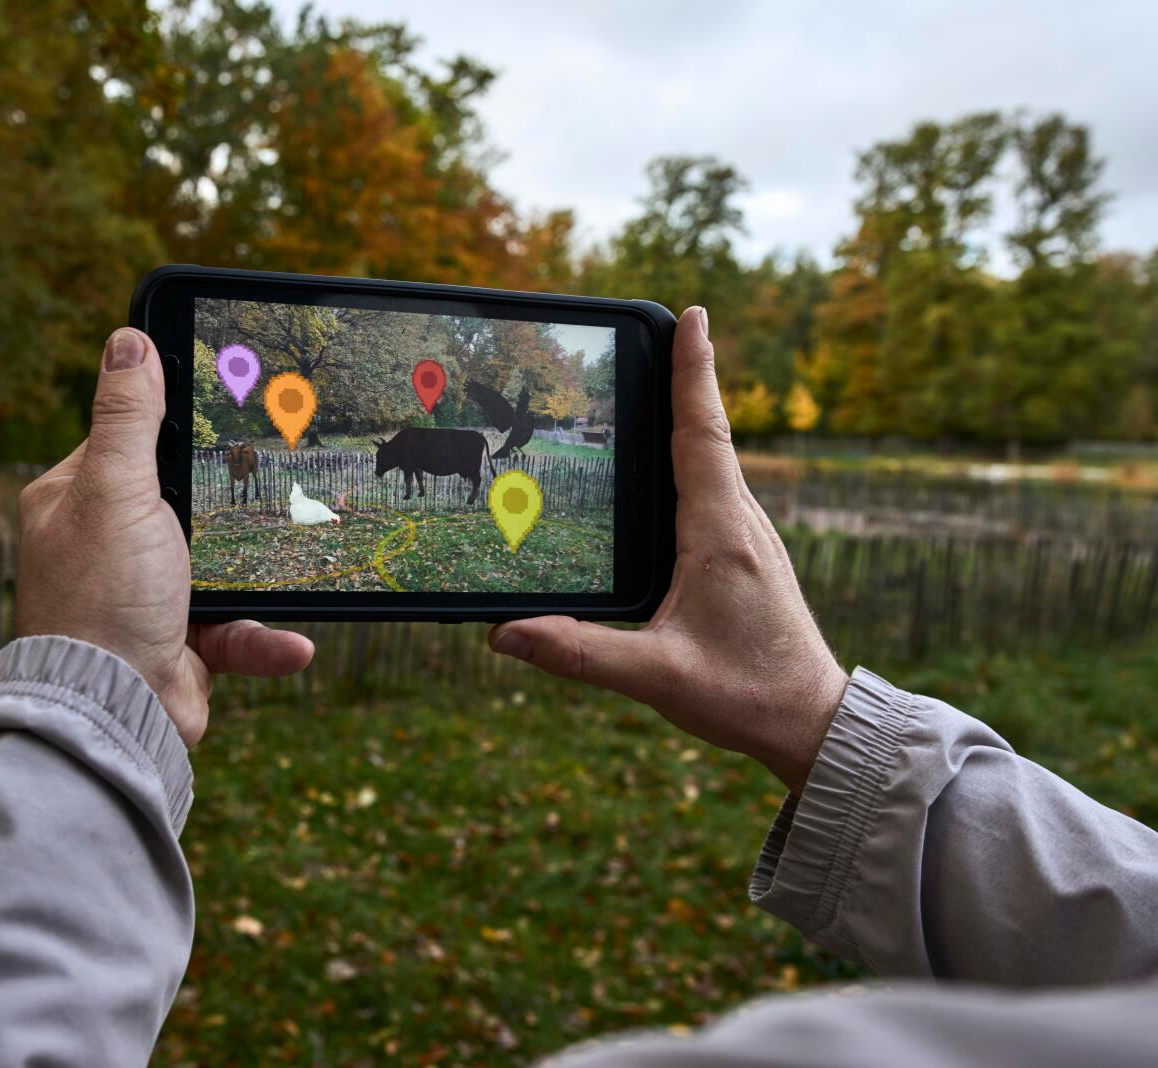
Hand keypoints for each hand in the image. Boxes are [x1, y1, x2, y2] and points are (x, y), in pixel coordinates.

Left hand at [15, 327, 314, 745]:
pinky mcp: (182, 645)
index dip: (175, 422)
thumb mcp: (117, 492)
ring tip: (304, 557)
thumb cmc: (102, 598)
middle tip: (282, 474)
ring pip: (222, 565)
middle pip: (184, 500)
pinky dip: (268, 638)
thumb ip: (129, 419)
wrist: (110, 715)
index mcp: (77, 502)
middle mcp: (107, 547)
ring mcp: (146, 597)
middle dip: (231, 499)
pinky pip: (239, 630)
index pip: (128, 441)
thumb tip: (127, 341)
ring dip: (262, 574)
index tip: (230, 404)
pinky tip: (295, 642)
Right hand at [488, 308, 847, 793]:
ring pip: (715, 460)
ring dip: (689, 415)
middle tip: (656, 326)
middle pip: (708, 433)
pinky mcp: (748, 555)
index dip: (695, 373)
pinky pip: (717, 488)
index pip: (703, 434)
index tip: (693, 315)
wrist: (815, 724)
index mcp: (720, 533)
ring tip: (653, 381)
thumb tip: (504, 634)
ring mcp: (749, 537)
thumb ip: (580, 654)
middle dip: (684, 377)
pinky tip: (667, 469)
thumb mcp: (658, 678)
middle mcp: (742, 522)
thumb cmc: (748, 696)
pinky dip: (693, 456)